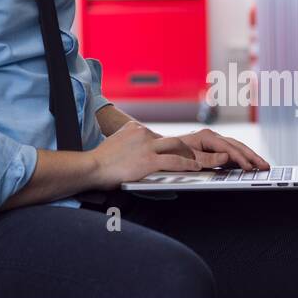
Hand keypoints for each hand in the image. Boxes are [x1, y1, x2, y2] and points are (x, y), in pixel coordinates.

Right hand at [87, 121, 210, 190]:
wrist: (91, 167)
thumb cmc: (100, 161)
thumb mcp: (116, 143)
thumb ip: (129, 143)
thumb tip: (138, 152)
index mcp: (135, 128)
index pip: (160, 137)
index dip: (174, 147)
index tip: (184, 153)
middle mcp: (143, 133)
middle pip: (173, 140)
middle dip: (190, 149)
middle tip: (202, 156)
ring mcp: (147, 146)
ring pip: (178, 147)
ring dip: (195, 156)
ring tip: (207, 161)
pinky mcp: (149, 160)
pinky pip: (175, 162)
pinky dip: (189, 165)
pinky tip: (197, 168)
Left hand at [179, 128, 270, 171]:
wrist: (162, 149)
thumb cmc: (174, 153)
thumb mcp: (189, 157)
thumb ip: (207, 158)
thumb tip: (226, 157)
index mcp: (207, 136)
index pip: (229, 148)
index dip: (240, 158)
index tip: (250, 167)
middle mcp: (212, 136)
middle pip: (237, 145)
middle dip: (252, 156)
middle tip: (265, 166)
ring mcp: (214, 142)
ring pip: (236, 148)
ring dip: (250, 156)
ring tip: (263, 165)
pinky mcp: (214, 148)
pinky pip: (231, 152)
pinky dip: (242, 158)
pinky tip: (250, 165)